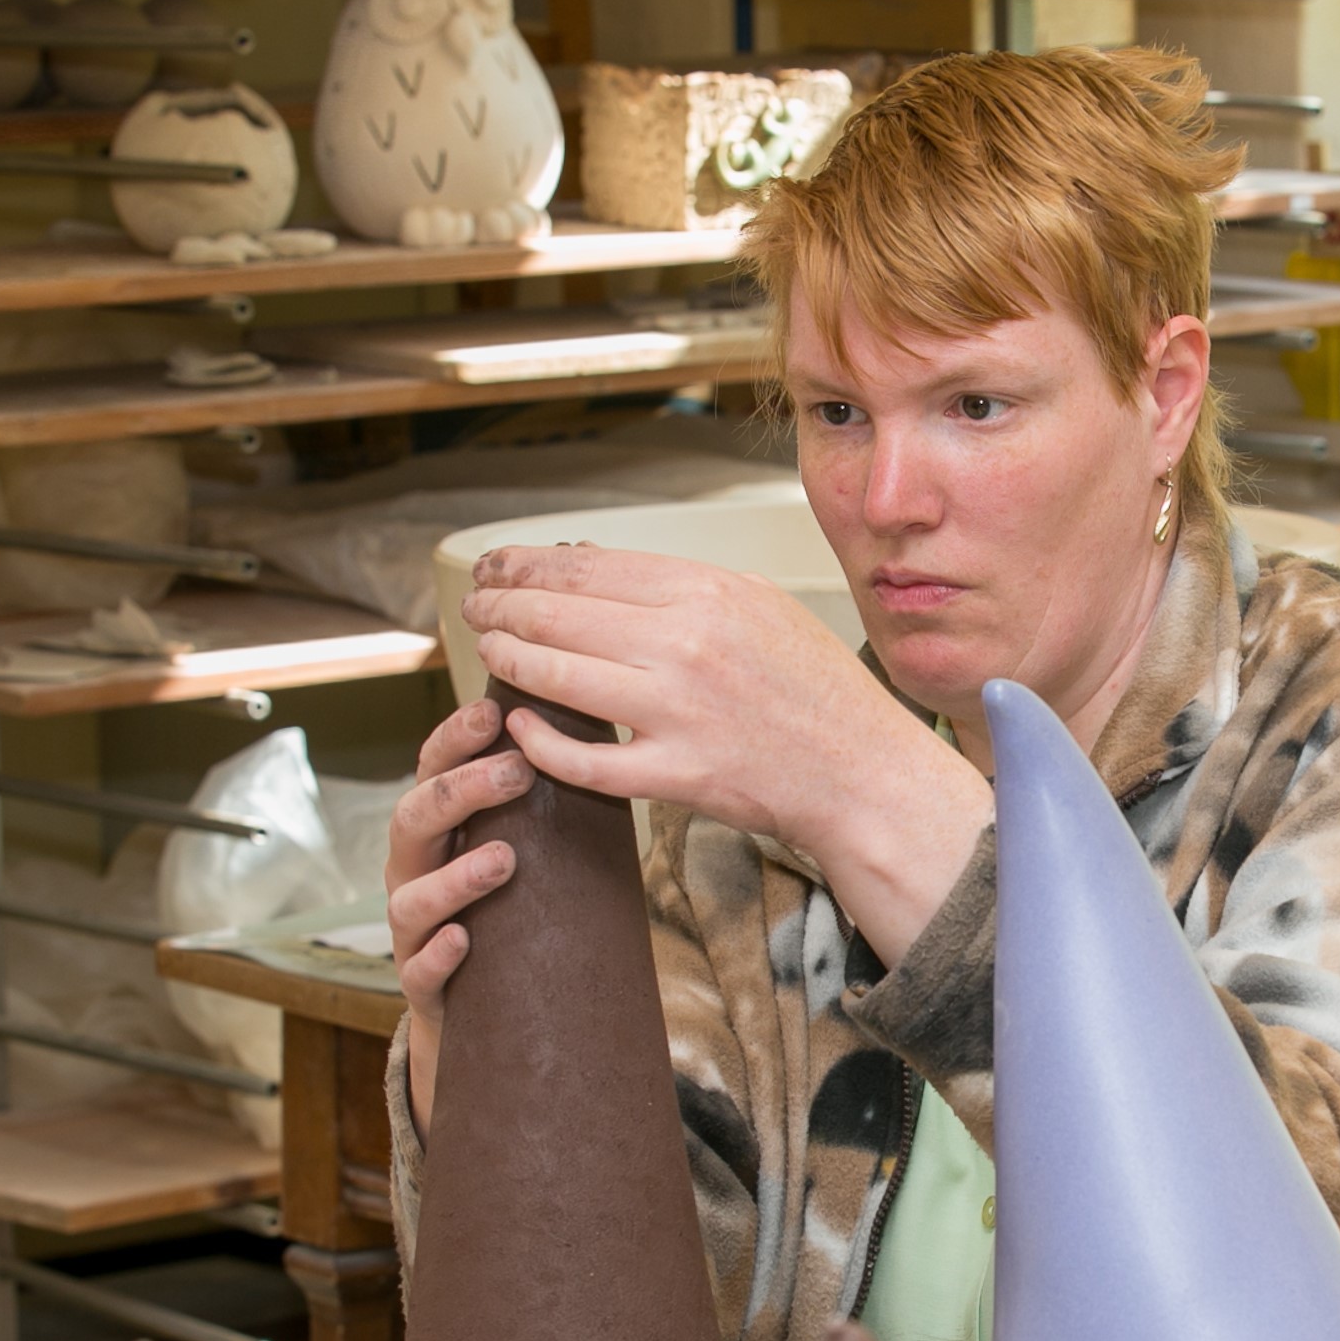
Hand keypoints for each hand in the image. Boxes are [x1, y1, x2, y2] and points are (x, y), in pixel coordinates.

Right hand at [383, 697, 534, 1133]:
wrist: (483, 1008)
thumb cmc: (507, 909)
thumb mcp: (521, 849)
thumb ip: (538, 806)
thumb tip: (599, 737)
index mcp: (434, 829)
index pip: (431, 769)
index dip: (455, 738)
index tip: (493, 711)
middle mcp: (411, 871)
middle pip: (414, 819)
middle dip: (461, 792)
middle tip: (516, 772)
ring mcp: (410, 929)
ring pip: (412, 898)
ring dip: (455, 877)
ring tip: (502, 861)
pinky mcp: (420, 984)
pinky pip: (418, 970)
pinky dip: (438, 953)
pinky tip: (462, 940)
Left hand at [462, 545, 992, 961]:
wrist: (862, 772)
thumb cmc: (815, 689)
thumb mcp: (760, 605)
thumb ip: (684, 586)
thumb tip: (599, 570)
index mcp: (707, 592)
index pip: (587, 566)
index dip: (525, 565)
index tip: (496, 568)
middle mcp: (686, 644)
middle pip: (559, 614)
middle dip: (501, 606)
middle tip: (477, 607)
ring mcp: (677, 712)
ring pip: (557, 676)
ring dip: (508, 658)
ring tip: (489, 650)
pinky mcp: (676, 775)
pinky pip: (584, 760)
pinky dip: (540, 742)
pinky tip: (520, 726)